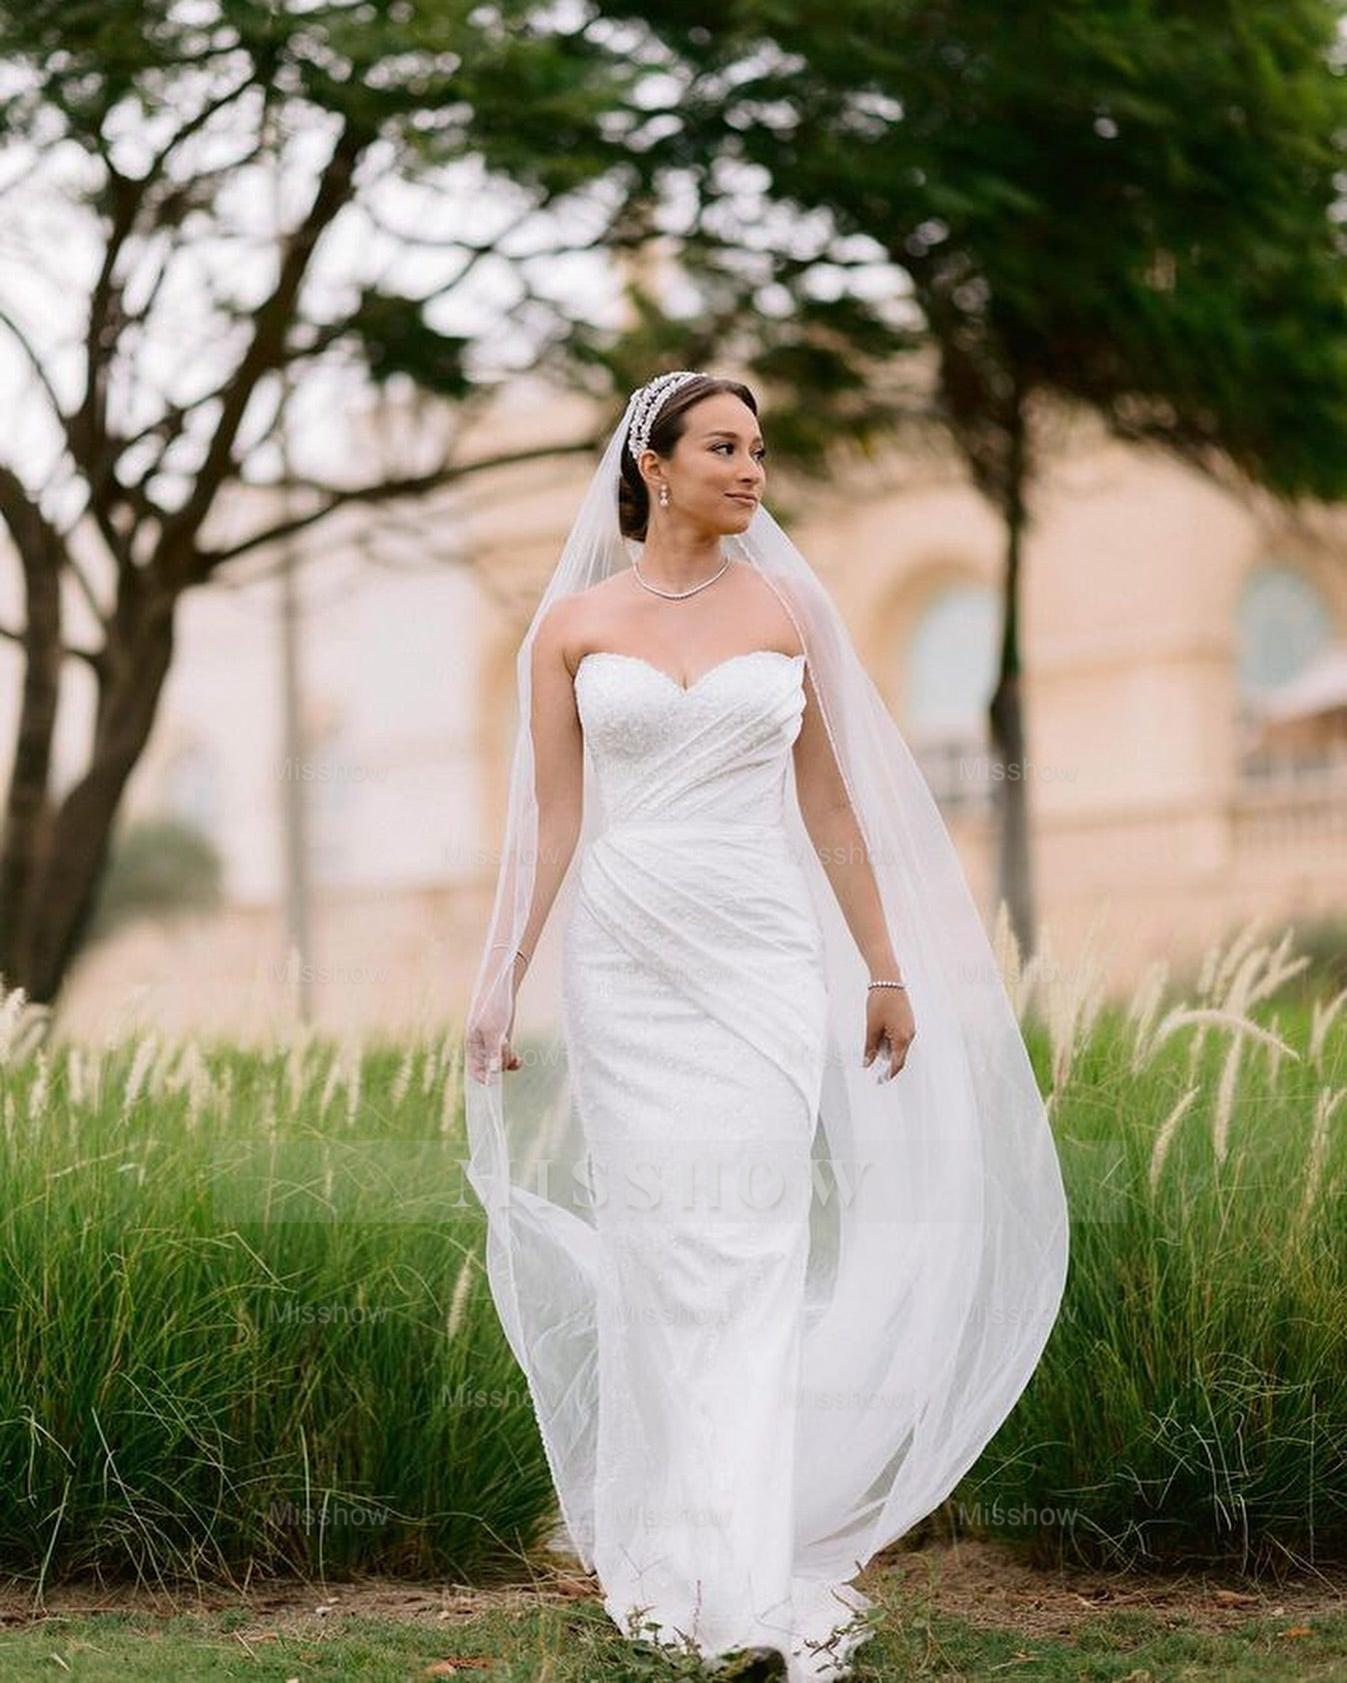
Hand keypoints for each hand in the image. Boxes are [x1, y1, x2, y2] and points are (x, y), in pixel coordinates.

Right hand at [466, 961, 524, 1083]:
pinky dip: (512, 1060)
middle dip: (499, 1065)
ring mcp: (492, 1043)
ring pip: (499, 1063)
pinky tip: (520, 1059)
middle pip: (489, 1068)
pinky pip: (506, 1056)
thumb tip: (494, 1073)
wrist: (501, 987)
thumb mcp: (494, 1031)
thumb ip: (493, 1052)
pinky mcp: (503, 1038)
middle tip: (507, 1049)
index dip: (483, 1078)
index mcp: (472, 1045)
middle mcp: (481, 1047)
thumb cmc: (492, 1007)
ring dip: (508, 1064)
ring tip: (517, 1059)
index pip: (474, 1069)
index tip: (494, 1082)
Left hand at [863, 985, 915, 1082]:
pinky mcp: (907, 1021)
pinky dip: (889, 1039)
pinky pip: (899, 1036)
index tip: (879, 1081)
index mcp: (903, 1038)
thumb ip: (870, 1047)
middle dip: (885, 1059)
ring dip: (886, 1047)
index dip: (888, 1074)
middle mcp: (910, 1035)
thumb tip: (867, 1064)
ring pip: (897, 1045)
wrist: (888, 981)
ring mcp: (909, 1027)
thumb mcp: (872, 1027)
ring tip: (874, 1037)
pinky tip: (879, 1031)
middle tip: (871, 1057)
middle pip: (898, 1055)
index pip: (897, 1063)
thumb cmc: (880, 1003)